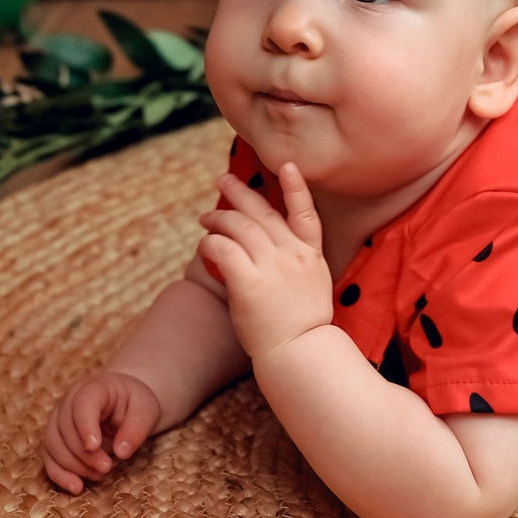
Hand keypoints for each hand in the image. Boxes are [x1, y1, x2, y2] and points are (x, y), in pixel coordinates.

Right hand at [42, 370, 162, 493]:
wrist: (123, 401)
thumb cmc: (134, 403)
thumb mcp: (146, 410)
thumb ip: (137, 428)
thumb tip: (122, 452)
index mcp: (93, 388)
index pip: (82, 403)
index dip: (85, 426)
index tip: (95, 446)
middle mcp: (69, 401)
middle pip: (65, 427)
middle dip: (84, 453)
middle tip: (107, 467)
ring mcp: (58, 420)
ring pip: (53, 444)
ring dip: (73, 465)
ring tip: (99, 475)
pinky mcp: (56, 439)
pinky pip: (49, 458)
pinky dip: (60, 474)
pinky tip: (76, 487)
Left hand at [197, 164, 333, 358]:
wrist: (300, 353)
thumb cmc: (303, 330)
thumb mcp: (312, 289)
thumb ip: (294, 267)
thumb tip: (267, 256)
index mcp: (311, 255)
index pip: (305, 213)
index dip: (296, 186)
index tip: (287, 165)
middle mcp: (292, 254)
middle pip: (262, 212)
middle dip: (240, 193)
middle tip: (223, 180)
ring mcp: (271, 265)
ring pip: (238, 226)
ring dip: (218, 217)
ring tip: (205, 217)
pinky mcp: (248, 281)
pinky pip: (222, 249)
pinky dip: (210, 243)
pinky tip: (204, 244)